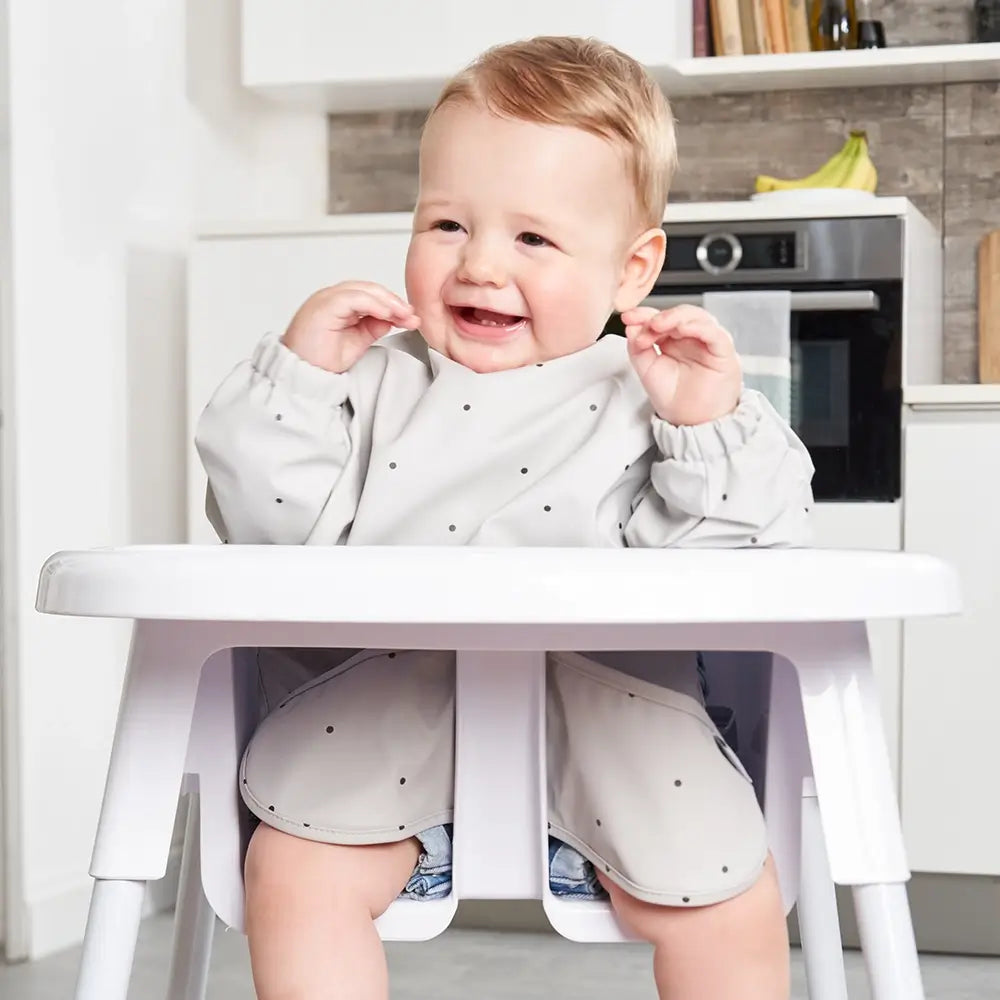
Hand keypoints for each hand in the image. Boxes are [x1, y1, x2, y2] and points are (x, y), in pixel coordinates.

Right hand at [281, 281, 419, 372]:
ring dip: (388, 302)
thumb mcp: (357, 342)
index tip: (411, 318)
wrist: (303, 374)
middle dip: (395, 302)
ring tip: (404, 316)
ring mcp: (326, 299)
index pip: (371, 295)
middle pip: (370, 289)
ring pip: (363, 290)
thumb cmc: (321, 360)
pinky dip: (373, 305)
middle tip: (412, 317)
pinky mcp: (323, 305)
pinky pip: (353, 298)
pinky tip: (387, 315)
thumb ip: (373, 327)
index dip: (393, 305)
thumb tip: (392, 318)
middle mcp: (332, 297)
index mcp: (339, 303)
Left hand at [622, 305, 741, 425]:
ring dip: (676, 317)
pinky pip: (714, 333)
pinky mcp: (723, 351)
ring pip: (697, 317)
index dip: (644, 315)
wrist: (692, 423)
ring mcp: (708, 342)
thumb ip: (638, 349)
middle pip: (678, 314)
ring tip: (657, 325)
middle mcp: (692, 338)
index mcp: (673, 340)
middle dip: (658, 316)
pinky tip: (682, 328)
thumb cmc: (675, 399)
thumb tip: (631, 327)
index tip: (627, 317)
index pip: (660, 319)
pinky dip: (698, 327)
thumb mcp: (647, 371)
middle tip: (642, 324)